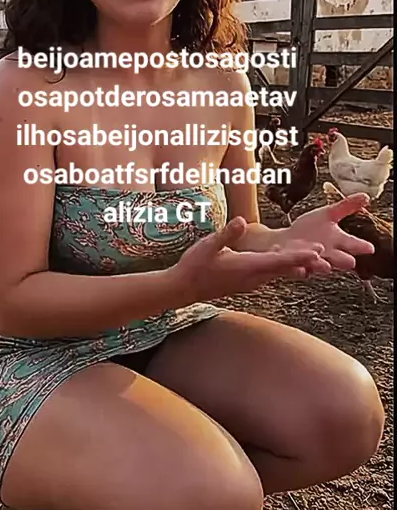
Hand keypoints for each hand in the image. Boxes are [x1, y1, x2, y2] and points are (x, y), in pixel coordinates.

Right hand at [171, 216, 331, 302]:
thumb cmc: (194, 266)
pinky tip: (290, 262)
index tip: (317, 252)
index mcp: (246, 266)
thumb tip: (240, 221)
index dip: (299, 256)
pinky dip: (283, 268)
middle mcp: (252, 277)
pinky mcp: (246, 282)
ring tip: (315, 256)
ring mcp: (250, 281)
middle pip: (285, 268)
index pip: (279, 261)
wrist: (183, 288)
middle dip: (305, 260)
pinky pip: (270, 274)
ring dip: (296, 265)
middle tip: (326, 253)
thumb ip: (226, 234)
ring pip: (279, 272)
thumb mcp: (208, 246)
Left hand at [282, 192, 373, 269]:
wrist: (285, 241)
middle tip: (351, 261)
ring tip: (324, 263)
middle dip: (344, 260)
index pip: (352, 244)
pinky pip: (298, 270)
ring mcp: (312, 262)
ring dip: (321, 265)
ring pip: (319, 266)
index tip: (370, 248)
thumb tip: (366, 196)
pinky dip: (299, 269)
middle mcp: (327, 254)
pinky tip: (300, 268)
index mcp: (336, 241)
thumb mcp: (327, 215)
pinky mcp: (295, 267)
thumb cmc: (309, 230)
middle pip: (339, 260)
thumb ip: (346, 207)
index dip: (361, 246)